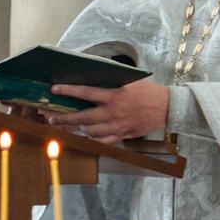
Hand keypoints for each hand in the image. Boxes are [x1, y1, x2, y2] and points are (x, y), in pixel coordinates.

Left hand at [47, 79, 170, 143]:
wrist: (167, 107)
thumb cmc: (148, 92)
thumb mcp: (129, 81)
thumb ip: (111, 82)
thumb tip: (92, 78)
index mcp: (114, 95)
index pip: (85, 93)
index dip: (67, 91)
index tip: (54, 90)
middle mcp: (113, 112)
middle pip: (82, 117)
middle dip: (64, 118)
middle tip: (53, 118)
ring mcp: (118, 125)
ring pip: (90, 131)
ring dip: (79, 129)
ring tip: (73, 126)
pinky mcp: (123, 135)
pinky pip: (103, 141)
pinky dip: (94, 138)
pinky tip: (90, 134)